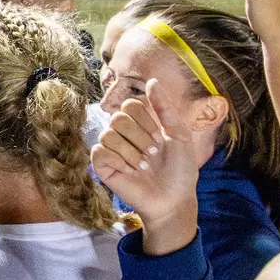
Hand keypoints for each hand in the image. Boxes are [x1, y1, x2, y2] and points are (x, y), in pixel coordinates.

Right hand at [90, 79, 199, 254]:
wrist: (174, 199)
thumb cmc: (180, 170)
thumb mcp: (180, 134)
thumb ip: (165, 107)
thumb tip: (152, 81)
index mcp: (140, 124)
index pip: (130, 105)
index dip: (146, 120)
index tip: (161, 138)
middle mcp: (123, 135)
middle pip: (118, 117)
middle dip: (141, 137)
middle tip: (153, 154)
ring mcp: (111, 150)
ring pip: (108, 134)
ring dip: (131, 151)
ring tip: (143, 166)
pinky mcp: (102, 167)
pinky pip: (99, 151)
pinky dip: (117, 161)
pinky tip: (129, 172)